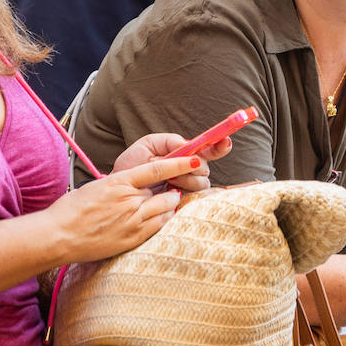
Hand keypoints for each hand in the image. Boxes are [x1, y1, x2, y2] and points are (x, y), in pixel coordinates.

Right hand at [48, 154, 203, 263]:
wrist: (57, 235)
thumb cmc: (72, 210)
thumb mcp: (97, 187)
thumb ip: (121, 184)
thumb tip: (138, 184)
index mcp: (119, 182)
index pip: (156, 169)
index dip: (178, 164)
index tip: (193, 160)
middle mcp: (129, 200)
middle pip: (165, 193)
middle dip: (170, 192)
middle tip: (169, 191)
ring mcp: (132, 221)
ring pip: (165, 210)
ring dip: (168, 206)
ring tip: (163, 205)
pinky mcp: (132, 238)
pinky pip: (158, 227)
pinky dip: (162, 221)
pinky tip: (157, 219)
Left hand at [110, 131, 229, 193]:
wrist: (119, 190)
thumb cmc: (132, 166)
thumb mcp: (147, 146)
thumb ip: (169, 141)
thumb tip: (188, 145)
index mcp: (185, 155)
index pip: (210, 149)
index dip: (220, 145)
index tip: (226, 141)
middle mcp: (190, 171)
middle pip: (206, 168)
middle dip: (193, 166)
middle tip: (173, 168)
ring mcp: (188, 188)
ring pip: (202, 184)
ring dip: (185, 179)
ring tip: (166, 180)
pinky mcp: (183, 204)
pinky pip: (194, 199)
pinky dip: (183, 192)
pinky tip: (171, 190)